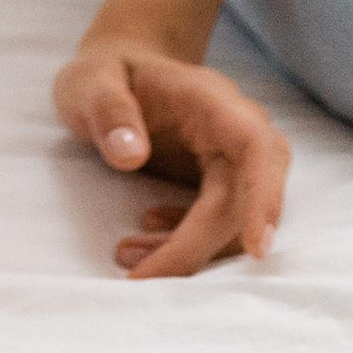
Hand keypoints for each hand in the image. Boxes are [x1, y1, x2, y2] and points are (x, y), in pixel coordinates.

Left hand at [55, 37, 289, 277]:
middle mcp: (235, 129)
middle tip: (141, 276)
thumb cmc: (105, 76)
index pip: (254, 146)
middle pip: (243, 196)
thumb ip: (108, 111)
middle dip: (197, 244)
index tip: (255, 246)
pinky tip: (143, 242)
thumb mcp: (90, 82)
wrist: (115, 78)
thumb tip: (130, 155)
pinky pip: (219, 223)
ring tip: (129, 257)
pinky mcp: (223, 183)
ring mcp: (233, 158)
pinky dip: (185, 242)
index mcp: (211, 99)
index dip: (262, 195)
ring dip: (188, 249)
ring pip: (233, 218)